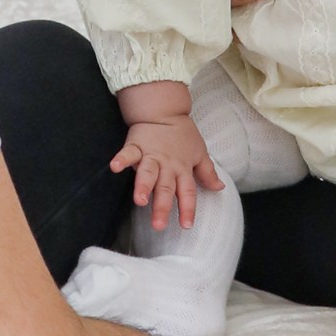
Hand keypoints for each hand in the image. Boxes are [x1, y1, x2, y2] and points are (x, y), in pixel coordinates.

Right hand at [111, 109, 224, 230]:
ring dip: (143, 186)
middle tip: (158, 225)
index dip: (187, 209)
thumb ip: (207, 172)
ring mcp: (150, 156)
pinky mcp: (135, 146)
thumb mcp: (199, 152)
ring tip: (140, 201)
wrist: (164, 109)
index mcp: (182, 168)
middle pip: (165, 188)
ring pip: (147, 174)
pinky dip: (121, 159)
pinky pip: (128, 153)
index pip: (187, 191)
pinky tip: (115, 167)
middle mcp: (167, 165)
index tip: (186, 226)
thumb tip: (220, 188)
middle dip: (162, 206)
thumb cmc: (182, 134)